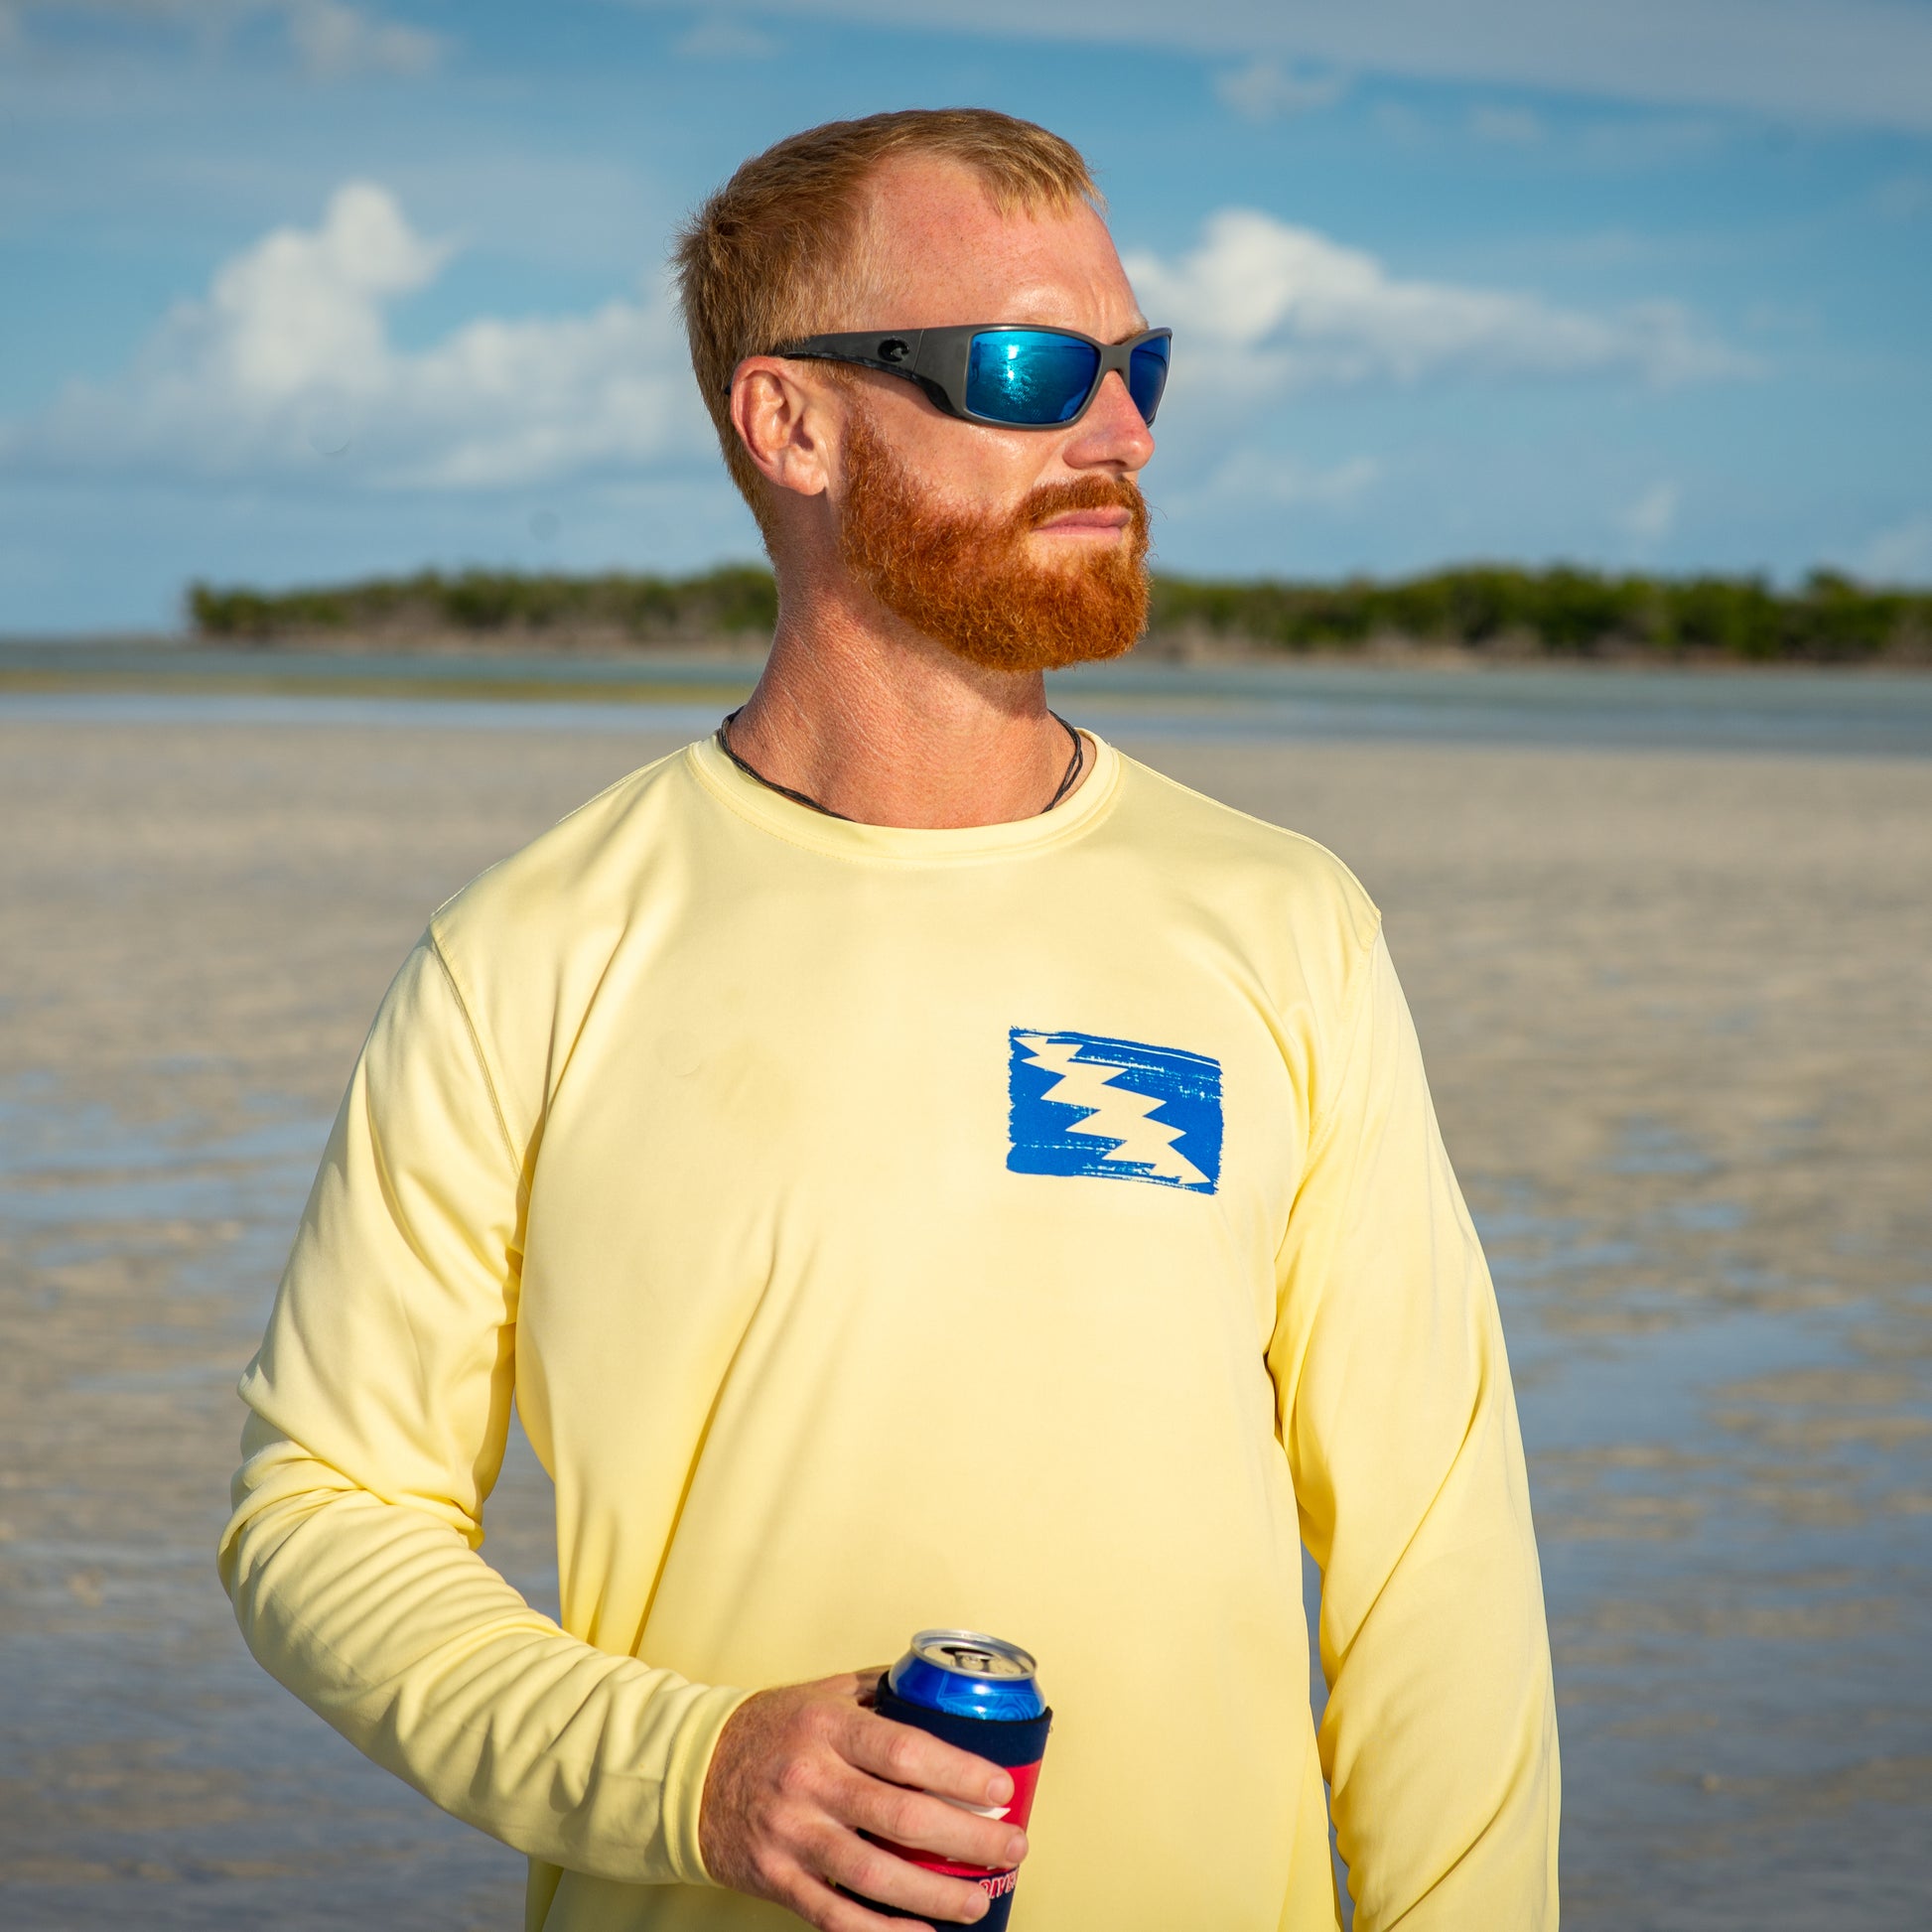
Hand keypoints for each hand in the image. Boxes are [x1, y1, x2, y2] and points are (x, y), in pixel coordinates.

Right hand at [699, 1666, 1028, 1930]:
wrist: (690, 1770)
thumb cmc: (768, 1727)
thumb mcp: (822, 1692)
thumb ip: (880, 1692)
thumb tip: (944, 1689)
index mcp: (828, 1726)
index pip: (905, 1750)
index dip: (959, 1772)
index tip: (1002, 1789)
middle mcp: (811, 1780)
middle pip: (902, 1818)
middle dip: (967, 1839)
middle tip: (1011, 1848)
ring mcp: (793, 1833)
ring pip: (875, 1875)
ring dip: (935, 1895)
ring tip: (977, 1901)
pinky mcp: (777, 1877)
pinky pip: (835, 1915)